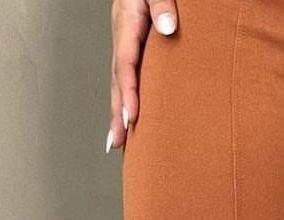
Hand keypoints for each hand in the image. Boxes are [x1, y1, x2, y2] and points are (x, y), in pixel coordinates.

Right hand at [107, 0, 178, 152]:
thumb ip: (161, 4)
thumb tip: (167, 28)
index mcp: (127, 24)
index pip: (126, 65)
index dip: (129, 93)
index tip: (132, 118)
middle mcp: (122, 37)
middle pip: (117, 81)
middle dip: (116, 113)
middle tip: (116, 143)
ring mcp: (125, 42)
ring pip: (120, 82)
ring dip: (118, 112)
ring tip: (118, 141)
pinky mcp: (133, 45)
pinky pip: (127, 76)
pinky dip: (126, 98)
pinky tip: (129, 117)